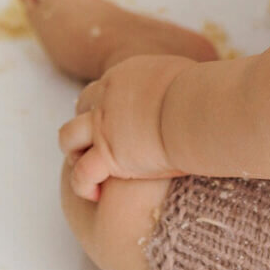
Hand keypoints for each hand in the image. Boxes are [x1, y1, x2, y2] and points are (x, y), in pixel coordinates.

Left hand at [57, 53, 188, 201]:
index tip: (112, 123)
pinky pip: (81, 173)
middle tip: (96, 145)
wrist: (195, 110)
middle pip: (80, 108)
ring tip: (88, 169)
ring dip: (74, 152)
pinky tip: (95, 194)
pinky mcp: (107, 155)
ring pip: (68, 138)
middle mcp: (106, 98)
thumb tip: (195, 91)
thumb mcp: (184, 76)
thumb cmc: (201, 94)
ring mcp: (103, 127)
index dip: (102, 107)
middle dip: (85, 126)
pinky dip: (83, 184)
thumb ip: (176, 84)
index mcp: (123, 77)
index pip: (100, 90)